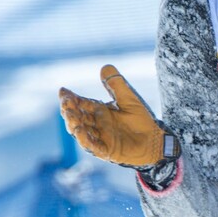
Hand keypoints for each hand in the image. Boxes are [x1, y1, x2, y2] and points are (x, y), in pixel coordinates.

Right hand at [58, 64, 179, 167]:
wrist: (154, 140)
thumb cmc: (141, 120)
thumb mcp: (129, 99)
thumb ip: (117, 85)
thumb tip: (105, 66)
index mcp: (99, 111)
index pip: (81, 103)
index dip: (70, 98)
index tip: (63, 91)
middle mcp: (96, 124)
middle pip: (78, 117)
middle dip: (69, 110)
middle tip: (65, 102)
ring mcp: (100, 137)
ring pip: (81, 131)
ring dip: (74, 123)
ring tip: (70, 114)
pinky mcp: (106, 150)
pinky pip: (93, 146)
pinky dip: (85, 139)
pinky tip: (79, 131)